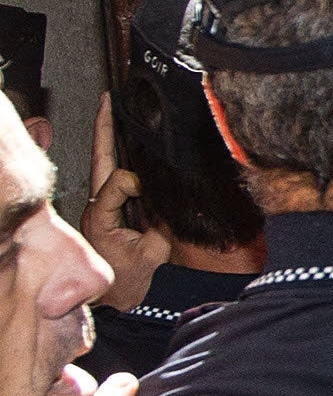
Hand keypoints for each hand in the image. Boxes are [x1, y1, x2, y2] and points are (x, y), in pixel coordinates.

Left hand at [83, 98, 168, 309]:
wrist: (113, 295)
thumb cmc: (128, 277)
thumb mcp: (151, 253)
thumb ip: (161, 226)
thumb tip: (173, 202)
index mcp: (102, 214)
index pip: (116, 183)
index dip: (133, 183)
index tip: (148, 191)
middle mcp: (97, 202)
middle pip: (100, 157)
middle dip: (106, 127)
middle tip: (110, 99)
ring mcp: (102, 201)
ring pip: (104, 161)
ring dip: (110, 134)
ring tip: (115, 106)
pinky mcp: (111, 203)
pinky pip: (114, 172)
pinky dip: (120, 151)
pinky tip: (129, 134)